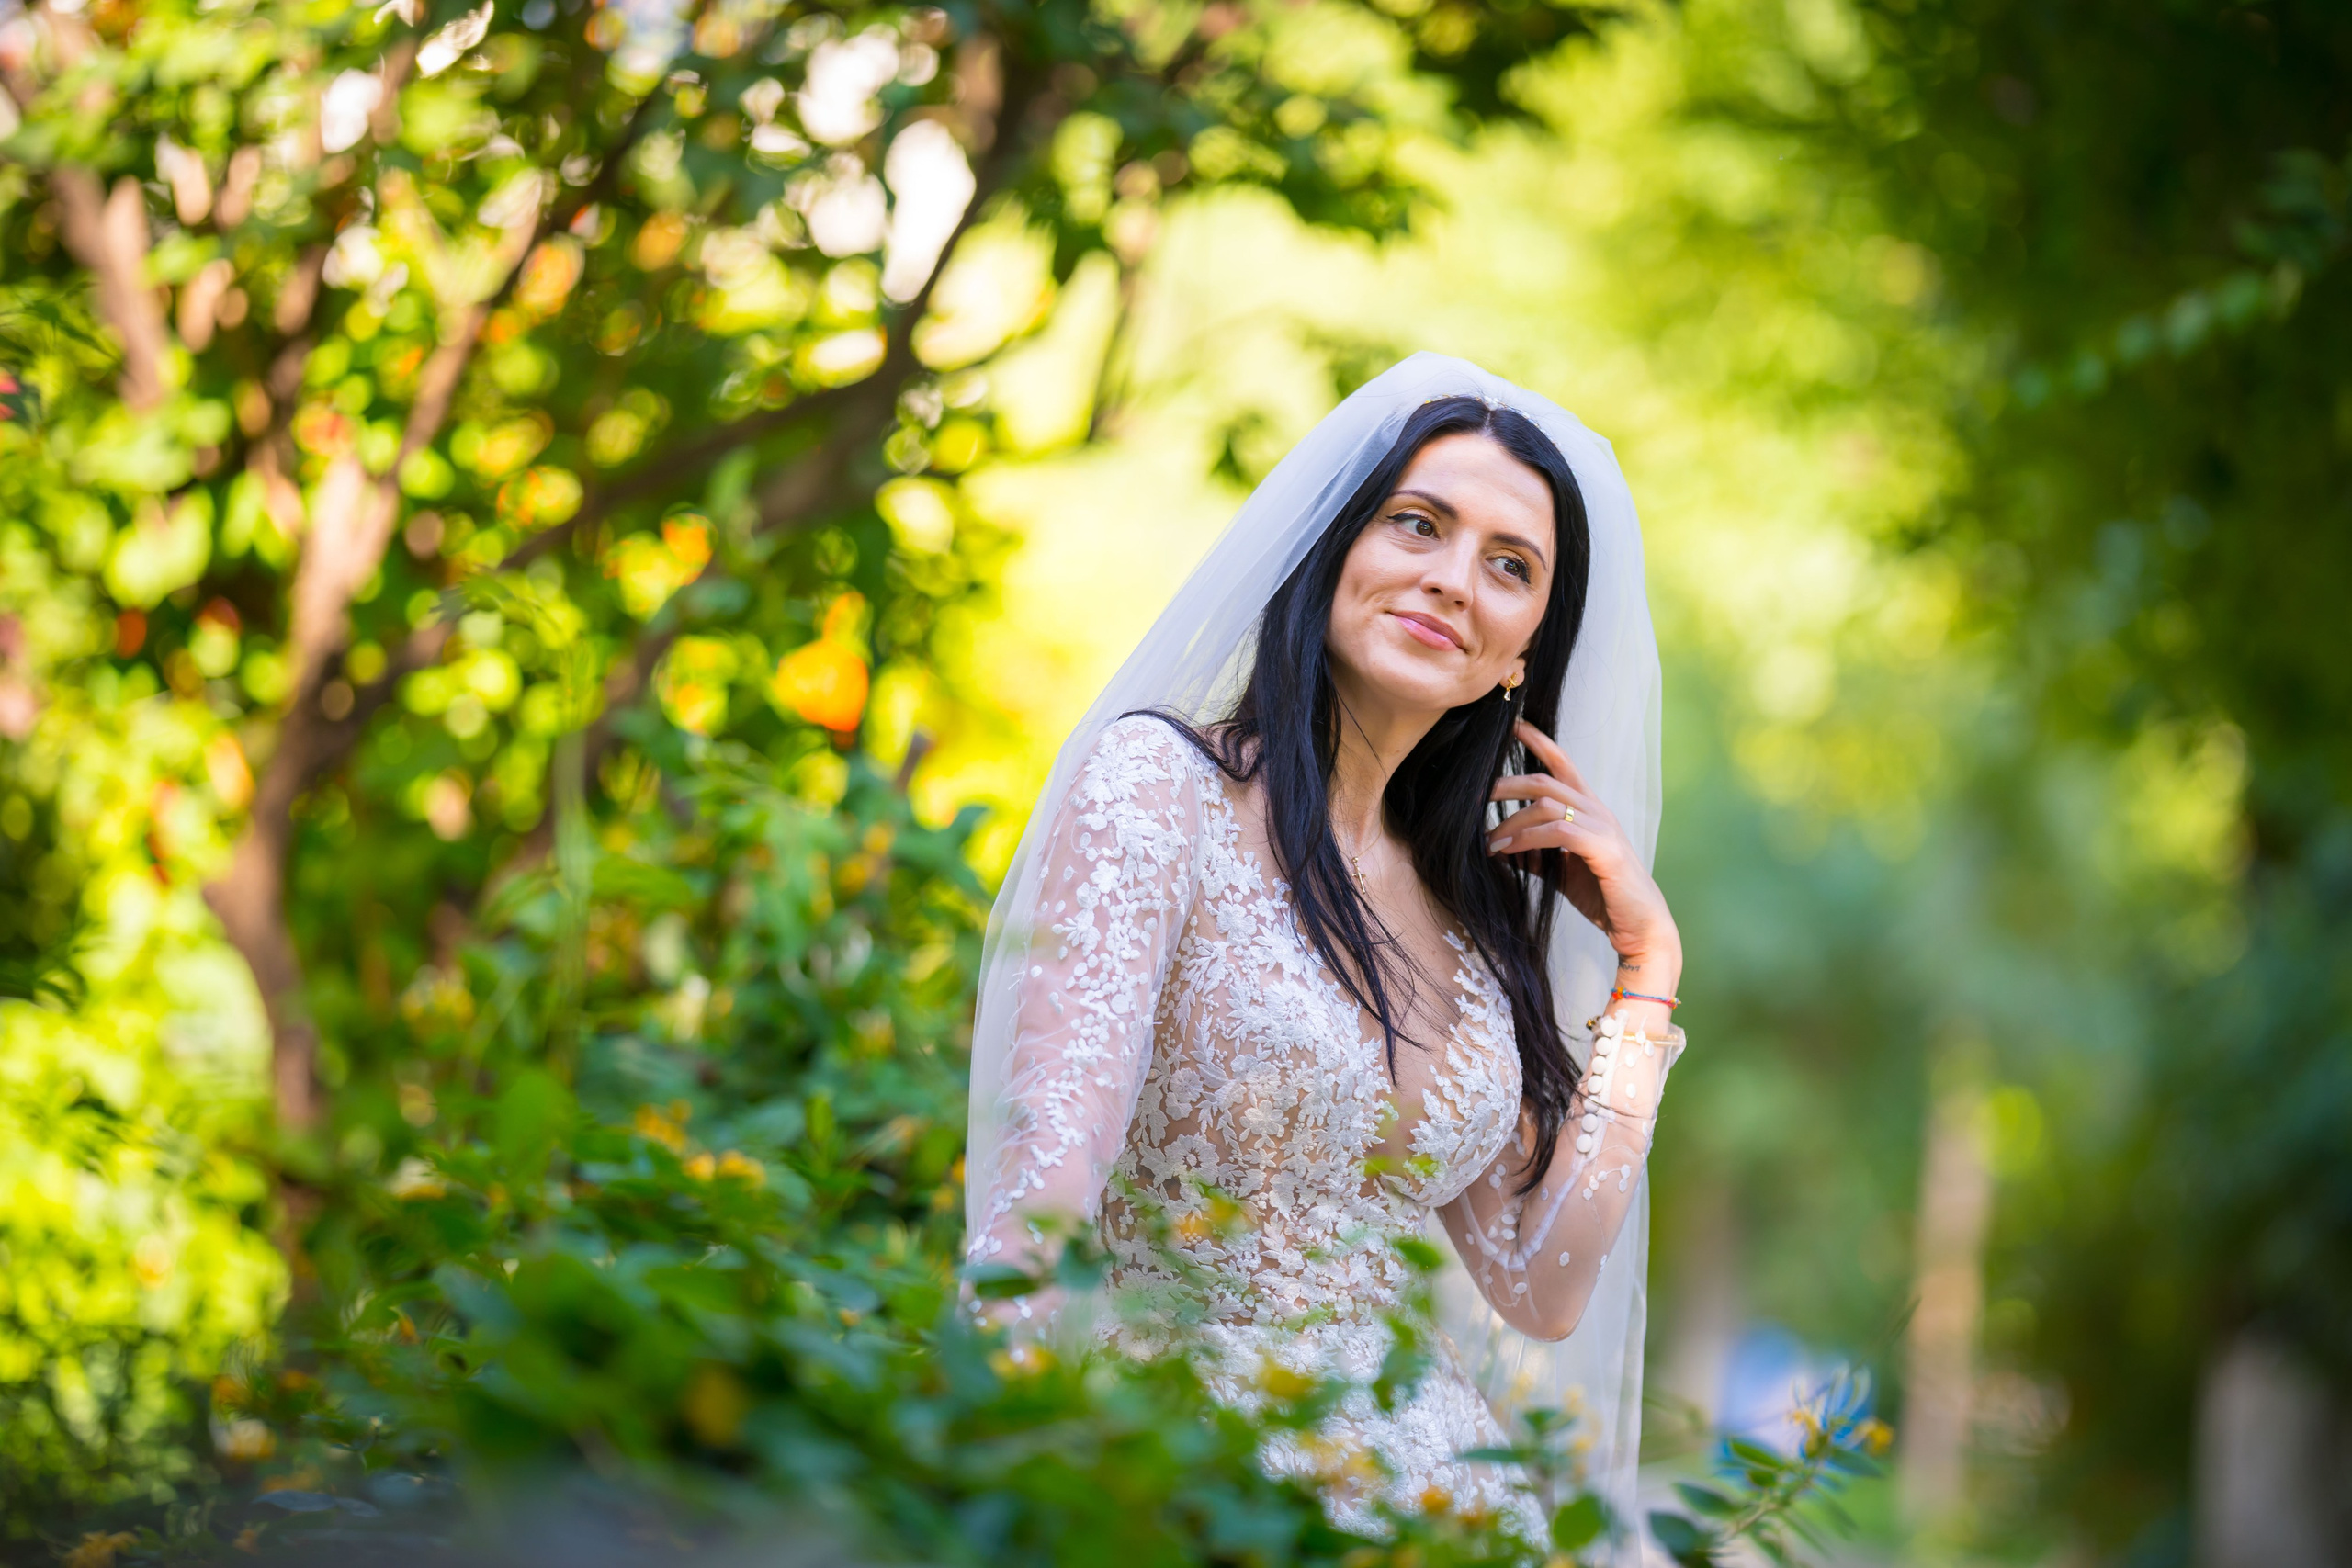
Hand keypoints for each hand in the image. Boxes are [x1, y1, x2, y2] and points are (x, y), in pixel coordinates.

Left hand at [1486, 720, 1681, 988]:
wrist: (1640, 928)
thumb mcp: (1559, 869)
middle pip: (1545, 779)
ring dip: (1511, 820)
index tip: (1512, 725)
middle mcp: (1598, 811)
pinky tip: (1507, 849)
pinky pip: (1558, 832)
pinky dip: (1528, 837)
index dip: (1538, 741)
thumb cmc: (1602, 895)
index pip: (1562, 764)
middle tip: (1474, 792)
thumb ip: (1534, 853)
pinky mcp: (1604, 850)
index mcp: (1589, 810)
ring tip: (1488, 840)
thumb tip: (1498, 845)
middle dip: (1506, 782)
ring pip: (1548, 804)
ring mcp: (1603, 828)